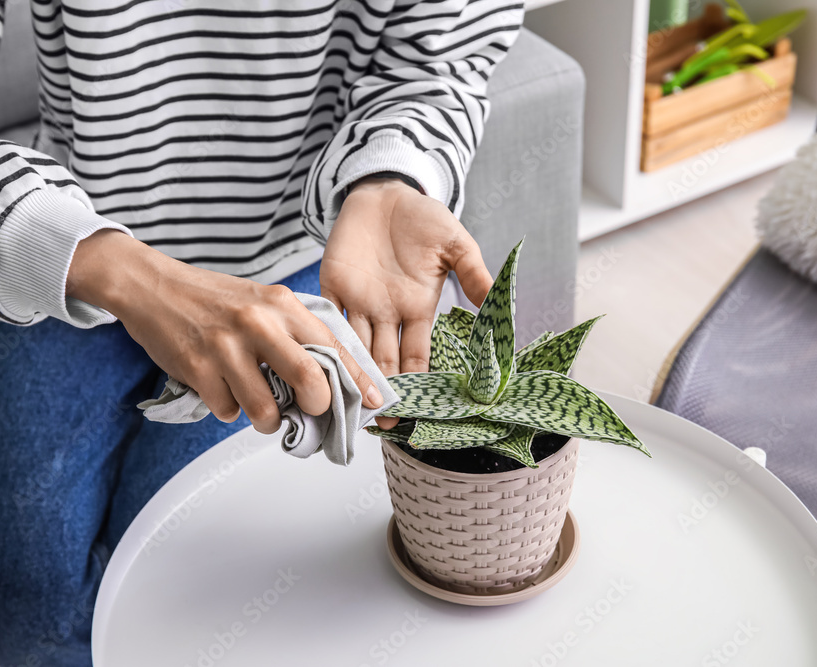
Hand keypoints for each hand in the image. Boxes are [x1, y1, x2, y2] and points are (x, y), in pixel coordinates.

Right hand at [67, 229, 383, 433]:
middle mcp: (258, 324)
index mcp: (282, 304)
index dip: (358, 381)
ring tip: (257, 403)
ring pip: (266, 410)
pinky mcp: (197, 368)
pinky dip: (228, 408)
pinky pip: (228, 411)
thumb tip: (332, 377)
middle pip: (310, 382)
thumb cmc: (213, 299)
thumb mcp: (263, 302)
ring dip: (266, 419)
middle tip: (309, 410)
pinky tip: (221, 386)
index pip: (333, 347)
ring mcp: (226, 347)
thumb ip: (295, 333)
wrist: (151, 285)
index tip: (372, 403)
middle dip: (316, 407)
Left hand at [320, 177, 492, 427]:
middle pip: (383, 360)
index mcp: (418, 309)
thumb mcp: (456, 244)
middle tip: (379, 423)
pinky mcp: (332, 286)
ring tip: (349, 405)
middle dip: (382, 391)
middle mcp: (387, 313)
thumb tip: (497, 305)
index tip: (414, 410)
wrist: (386, 191)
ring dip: (352, 375)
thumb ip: (473, 274)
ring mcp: (358, 302)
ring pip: (353, 347)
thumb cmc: (424, 217)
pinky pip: (325, 317)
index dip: (415, 382)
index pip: (416, 355)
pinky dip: (322, 339)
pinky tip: (320, 364)